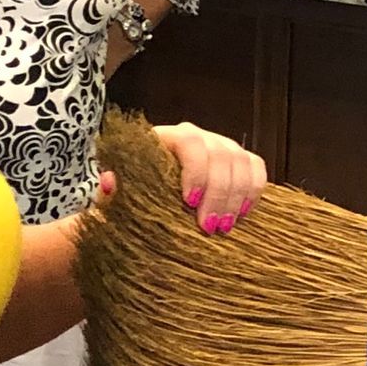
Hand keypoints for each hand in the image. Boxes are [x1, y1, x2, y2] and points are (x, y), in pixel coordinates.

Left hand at [101, 123, 267, 233]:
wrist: (145, 195)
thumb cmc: (130, 193)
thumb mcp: (116, 192)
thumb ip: (110, 188)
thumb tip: (109, 182)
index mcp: (167, 138)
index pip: (191, 142)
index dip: (196, 170)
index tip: (190, 202)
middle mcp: (199, 137)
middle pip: (222, 155)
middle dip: (219, 194)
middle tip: (209, 228)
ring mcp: (222, 147)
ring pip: (243, 162)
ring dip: (238, 197)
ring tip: (225, 228)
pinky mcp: (238, 162)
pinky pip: (257, 169)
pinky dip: (254, 191)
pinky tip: (242, 214)